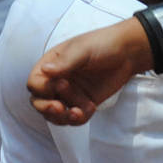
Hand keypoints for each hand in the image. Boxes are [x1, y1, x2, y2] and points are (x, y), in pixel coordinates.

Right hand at [27, 18, 153, 125]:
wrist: (127, 53)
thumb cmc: (102, 44)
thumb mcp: (82, 50)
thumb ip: (64, 62)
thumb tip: (44, 70)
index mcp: (52, 64)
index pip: (35, 82)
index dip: (42, 88)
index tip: (58, 85)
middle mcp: (57, 80)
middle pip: (39, 101)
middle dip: (46, 108)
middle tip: (59, 108)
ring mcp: (70, 94)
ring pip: (54, 114)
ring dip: (62, 118)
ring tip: (78, 113)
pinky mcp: (83, 103)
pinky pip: (74, 118)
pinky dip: (79, 118)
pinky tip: (90, 109)